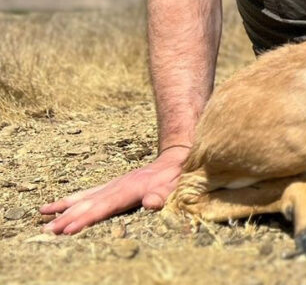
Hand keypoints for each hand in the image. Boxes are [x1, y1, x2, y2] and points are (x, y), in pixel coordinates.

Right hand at [39, 146, 188, 234]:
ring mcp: (114, 183)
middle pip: (90, 203)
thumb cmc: (179, 175)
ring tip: (43, 217)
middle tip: (47, 231)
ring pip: (85, 197)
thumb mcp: (178, 184)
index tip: (68, 229)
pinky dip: (71, 199)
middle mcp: (119, 185)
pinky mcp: (113, 185)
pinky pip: (88, 193)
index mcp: (133, 188)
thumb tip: (150, 203)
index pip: (106, 206)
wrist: (179, 156)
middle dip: (68, 217)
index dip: (87, 218)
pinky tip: (57, 205)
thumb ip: (165, 194)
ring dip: (65, 208)